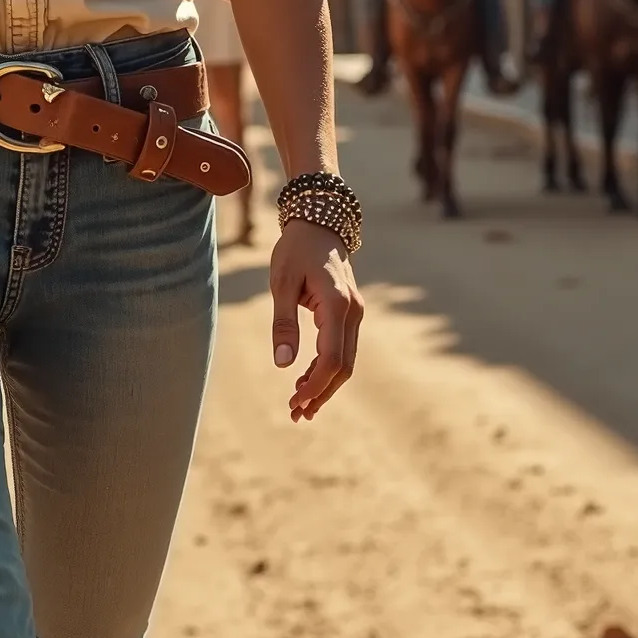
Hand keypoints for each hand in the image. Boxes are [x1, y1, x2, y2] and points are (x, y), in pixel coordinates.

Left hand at [269, 219, 362, 421]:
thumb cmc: (296, 249)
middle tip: (296, 414)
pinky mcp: (350, 314)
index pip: (331, 357)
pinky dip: (326, 369)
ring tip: (300, 407)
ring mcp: (355, 314)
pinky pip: (342, 349)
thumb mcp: (281, 282)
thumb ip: (283, 323)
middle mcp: (354, 311)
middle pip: (343, 366)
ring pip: (345, 361)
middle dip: (321, 393)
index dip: (315, 384)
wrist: (319, 223)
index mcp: (337, 303)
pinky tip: (307, 382)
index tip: (295, 401)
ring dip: (324, 386)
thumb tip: (282, 363)